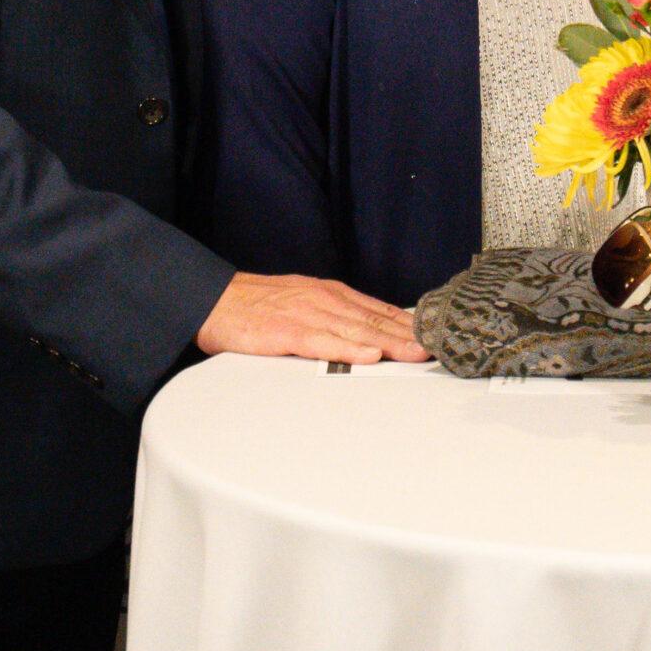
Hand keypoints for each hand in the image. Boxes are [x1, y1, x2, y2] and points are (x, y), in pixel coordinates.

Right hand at [197, 271, 428, 364]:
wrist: (214, 301)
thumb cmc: (257, 306)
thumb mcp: (304, 302)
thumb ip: (336, 317)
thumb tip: (370, 333)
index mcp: (330, 294)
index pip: (378, 310)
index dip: (408, 324)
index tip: (433, 336)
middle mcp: (324, 301)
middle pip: (374, 321)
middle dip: (408, 335)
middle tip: (436, 348)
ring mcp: (306, 315)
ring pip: (356, 331)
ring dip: (389, 344)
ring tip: (414, 354)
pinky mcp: (286, 333)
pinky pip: (323, 342)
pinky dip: (348, 349)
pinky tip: (369, 356)